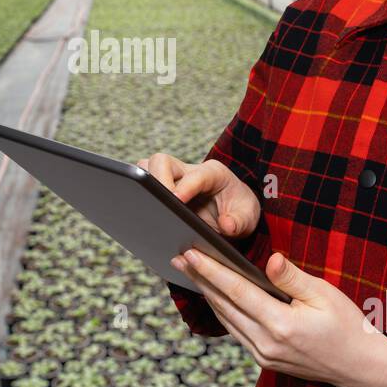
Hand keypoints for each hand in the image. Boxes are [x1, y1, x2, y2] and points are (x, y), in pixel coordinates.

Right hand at [138, 154, 259, 240]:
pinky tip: (139, 217)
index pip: (197, 175)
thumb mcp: (248, 218)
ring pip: (146, 168)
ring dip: (143, 185)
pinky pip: (143, 186)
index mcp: (214, 174)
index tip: (176, 199)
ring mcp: (172, 179)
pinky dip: (138, 196)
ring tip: (145, 208)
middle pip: (161, 161)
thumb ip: (240, 221)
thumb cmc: (239, 211)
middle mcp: (189, 171)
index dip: (186, 186)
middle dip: (156, 180)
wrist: (231, 212)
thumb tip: (226, 225)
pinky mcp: (160, 189)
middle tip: (157, 205)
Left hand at [170, 247, 386, 386]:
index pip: (236, 291)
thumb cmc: (347, 326)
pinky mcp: (264, 361)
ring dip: (206, 295)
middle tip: (178, 257)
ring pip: (225, 320)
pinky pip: (236, 331)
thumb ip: (292, 278)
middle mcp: (266, 344)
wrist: (359, 367)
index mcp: (281, 325)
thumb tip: (270, 260)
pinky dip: (222, 311)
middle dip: (200, 279)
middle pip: (223, 305)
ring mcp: (263, 356)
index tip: (190, 253)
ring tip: (189, 272)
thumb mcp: (324, 295)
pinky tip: (214, 296)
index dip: (211, 270)